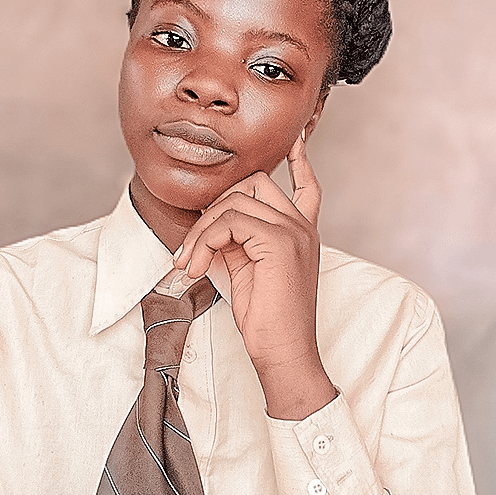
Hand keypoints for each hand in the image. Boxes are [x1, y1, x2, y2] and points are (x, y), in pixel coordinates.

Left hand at [174, 135, 335, 418]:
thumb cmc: (266, 321)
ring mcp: (294, 231)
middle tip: (191, 248)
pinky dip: (204, 239)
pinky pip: (230, 220)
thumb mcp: (247, 271)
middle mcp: (302, 226)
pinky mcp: (280, 241)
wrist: (284, 353)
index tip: (295, 141)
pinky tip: (195, 266)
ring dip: (201, 229)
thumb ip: (236, 240)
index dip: (300, 162)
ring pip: (236, 200)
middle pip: (254, 184)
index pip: (307, 186)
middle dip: (214, 207)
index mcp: (302, 233)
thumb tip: (211, 224)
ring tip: (188, 262)